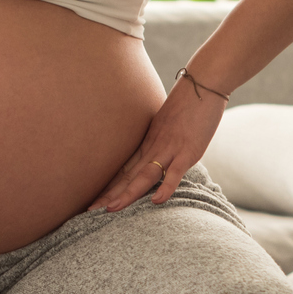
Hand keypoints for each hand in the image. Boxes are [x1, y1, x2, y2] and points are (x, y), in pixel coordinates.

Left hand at [91, 79, 225, 210]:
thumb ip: (161, 137)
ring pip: (144, 176)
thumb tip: (159, 150)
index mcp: (148, 141)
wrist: (203, 82)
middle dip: (109, 194)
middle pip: (128, 175)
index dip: (108, 185)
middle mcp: (154, 147)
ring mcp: (170, 149)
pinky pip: (174, 172)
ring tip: (111, 209)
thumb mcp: (168, 122)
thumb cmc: (189, 101)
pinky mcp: (188, 151)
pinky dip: (166, 187)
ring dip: (127, 193)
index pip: (124, 168)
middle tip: (89, 211)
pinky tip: (156, 201)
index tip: (94, 200)